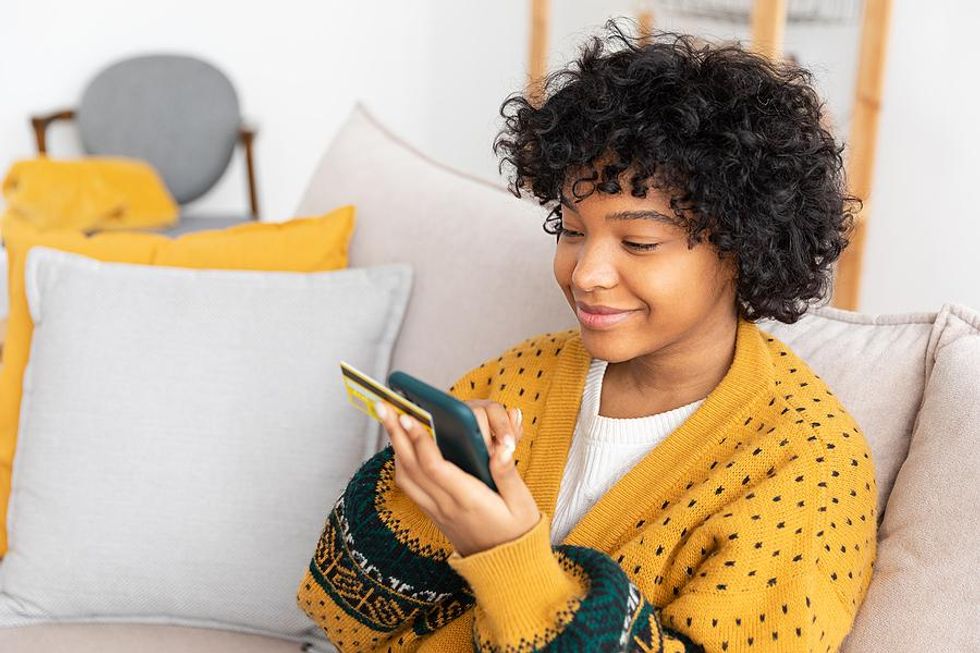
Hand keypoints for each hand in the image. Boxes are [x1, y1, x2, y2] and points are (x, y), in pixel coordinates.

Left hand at [375, 399, 540, 556]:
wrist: (506, 569)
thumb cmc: (517, 532)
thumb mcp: (522, 503)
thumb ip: (508, 473)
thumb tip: (500, 447)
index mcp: (468, 499)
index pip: (435, 465)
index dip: (419, 439)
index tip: (410, 415)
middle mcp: (446, 505)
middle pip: (411, 466)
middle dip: (396, 434)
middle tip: (385, 407)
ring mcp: (436, 511)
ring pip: (406, 476)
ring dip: (395, 447)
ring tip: (390, 421)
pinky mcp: (434, 514)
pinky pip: (410, 487)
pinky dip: (401, 464)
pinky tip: (402, 448)